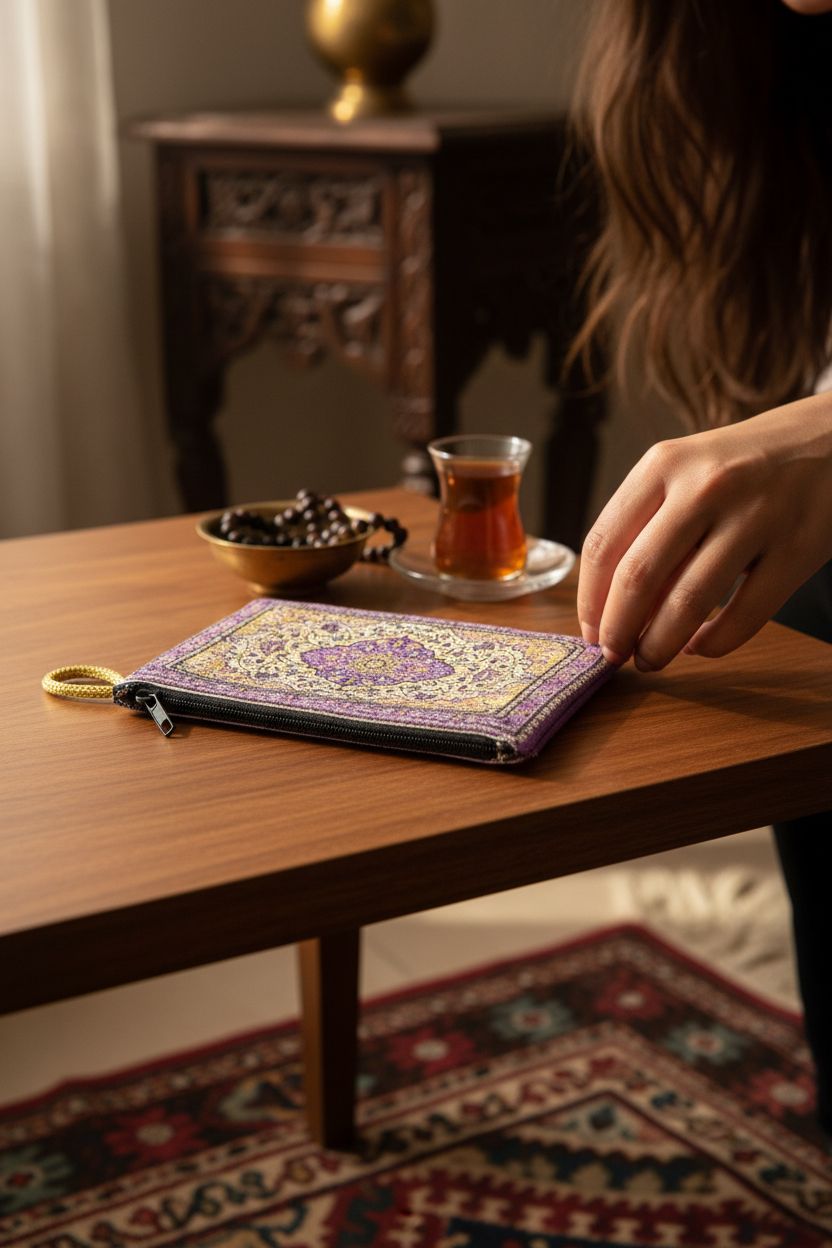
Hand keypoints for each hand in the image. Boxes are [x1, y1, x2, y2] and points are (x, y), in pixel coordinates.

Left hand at [577, 392, 831, 669]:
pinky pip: (744, 616)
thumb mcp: (688, 472)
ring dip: (659, 645)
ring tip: (651, 661)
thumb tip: (612, 608)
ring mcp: (755, 516)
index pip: (604, 543)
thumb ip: (650, 527)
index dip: (589, 600)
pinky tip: (700, 647)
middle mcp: (705, 485)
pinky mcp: (797, 548)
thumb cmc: (745, 464)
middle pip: (638, 577)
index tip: (588, 632)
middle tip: (612, 657)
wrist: (831, 438)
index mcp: (664, 463)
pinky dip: (714, 644)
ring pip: (688, 602)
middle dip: (617, 631)